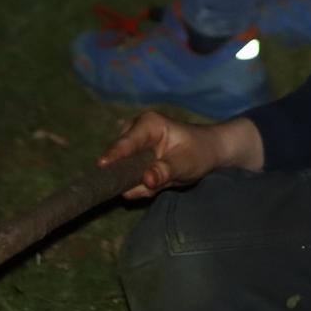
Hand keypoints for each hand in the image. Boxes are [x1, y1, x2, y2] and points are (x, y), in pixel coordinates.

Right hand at [98, 110, 262, 198]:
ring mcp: (132, 147)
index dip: (114, 154)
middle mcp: (135, 132)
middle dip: (130, 176)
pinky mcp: (132, 161)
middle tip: (152, 185)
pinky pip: (128, 179)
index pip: (127, 141)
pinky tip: (160, 182)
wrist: (208, 154)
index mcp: (149, 123)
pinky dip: (141, 186)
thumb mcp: (185, 163)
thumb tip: (146, 180)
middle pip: (119, 157)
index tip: (101, 165)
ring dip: (138, 183)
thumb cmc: (199, 152)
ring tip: (163, 180)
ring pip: (122, 171)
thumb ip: (165, 171)